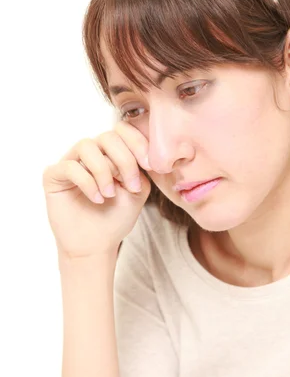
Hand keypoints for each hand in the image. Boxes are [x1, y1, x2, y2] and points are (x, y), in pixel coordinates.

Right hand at [42, 121, 151, 258]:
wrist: (96, 244)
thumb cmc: (116, 218)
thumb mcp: (138, 191)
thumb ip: (140, 169)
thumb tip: (143, 153)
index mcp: (111, 153)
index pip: (122, 131)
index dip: (137, 143)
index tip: (148, 166)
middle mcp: (91, 154)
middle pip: (107, 136)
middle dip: (124, 160)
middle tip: (131, 186)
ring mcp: (71, 162)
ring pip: (86, 146)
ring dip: (103, 170)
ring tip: (110, 194)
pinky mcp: (54, 176)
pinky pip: (70, 166)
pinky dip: (87, 182)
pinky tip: (97, 199)